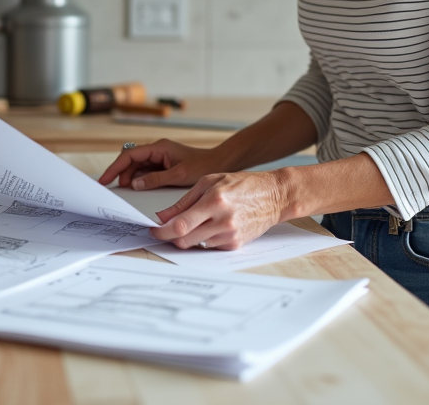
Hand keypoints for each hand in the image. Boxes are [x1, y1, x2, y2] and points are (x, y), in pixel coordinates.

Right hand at [97, 139, 219, 189]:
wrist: (219, 164)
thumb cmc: (202, 166)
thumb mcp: (178, 175)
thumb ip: (155, 179)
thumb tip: (134, 184)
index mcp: (159, 148)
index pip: (129, 155)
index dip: (115, 167)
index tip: (105, 179)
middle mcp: (157, 150)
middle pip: (131, 160)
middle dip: (121, 173)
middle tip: (115, 188)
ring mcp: (160, 157)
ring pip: (137, 166)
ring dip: (130, 177)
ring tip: (125, 190)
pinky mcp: (164, 164)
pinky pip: (146, 170)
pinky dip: (139, 179)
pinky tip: (136, 188)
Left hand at [150, 171, 287, 250]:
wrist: (274, 196)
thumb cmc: (243, 184)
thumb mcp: (210, 182)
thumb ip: (184, 201)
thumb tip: (163, 217)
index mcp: (215, 201)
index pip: (181, 225)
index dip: (163, 231)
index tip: (154, 230)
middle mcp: (223, 221)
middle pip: (185, 240)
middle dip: (170, 237)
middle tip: (164, 230)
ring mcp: (230, 235)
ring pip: (195, 245)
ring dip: (186, 238)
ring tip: (189, 224)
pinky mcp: (235, 244)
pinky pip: (209, 246)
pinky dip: (202, 239)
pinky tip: (208, 226)